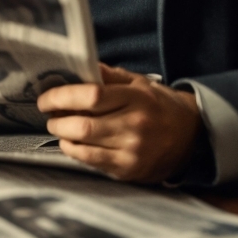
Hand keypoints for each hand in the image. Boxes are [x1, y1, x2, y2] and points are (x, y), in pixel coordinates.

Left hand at [36, 63, 201, 182]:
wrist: (190, 136)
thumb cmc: (159, 104)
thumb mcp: (139, 82)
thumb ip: (109, 76)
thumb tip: (79, 66)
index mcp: (137, 98)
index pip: (92, 95)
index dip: (63, 96)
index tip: (47, 97)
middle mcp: (134, 125)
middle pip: (83, 124)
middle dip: (57, 118)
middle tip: (49, 112)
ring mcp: (131, 151)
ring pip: (84, 146)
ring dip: (63, 135)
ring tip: (59, 126)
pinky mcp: (128, 170)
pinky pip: (91, 162)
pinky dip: (75, 151)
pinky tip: (72, 142)